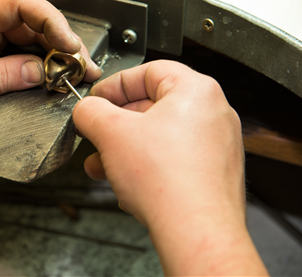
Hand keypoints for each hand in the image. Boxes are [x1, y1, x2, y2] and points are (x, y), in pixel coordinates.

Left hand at [0, 0, 101, 129]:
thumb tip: (38, 71)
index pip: (18, 3)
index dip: (50, 20)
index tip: (68, 45)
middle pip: (29, 22)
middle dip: (59, 43)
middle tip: (80, 68)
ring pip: (25, 40)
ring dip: (49, 58)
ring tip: (69, 78)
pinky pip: (13, 57)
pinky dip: (32, 69)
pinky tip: (45, 83)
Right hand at [72, 60, 266, 274]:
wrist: (195, 231)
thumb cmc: (168, 182)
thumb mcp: (110, 133)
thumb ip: (90, 111)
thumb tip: (85, 110)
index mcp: (196, 91)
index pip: (148, 71)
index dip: (114, 84)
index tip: (96, 99)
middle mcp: (213, 114)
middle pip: (152, 106)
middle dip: (115, 125)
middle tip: (95, 133)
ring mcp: (216, 146)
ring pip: (159, 136)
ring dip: (124, 149)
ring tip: (101, 164)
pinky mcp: (212, 174)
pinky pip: (172, 159)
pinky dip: (145, 166)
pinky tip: (124, 182)